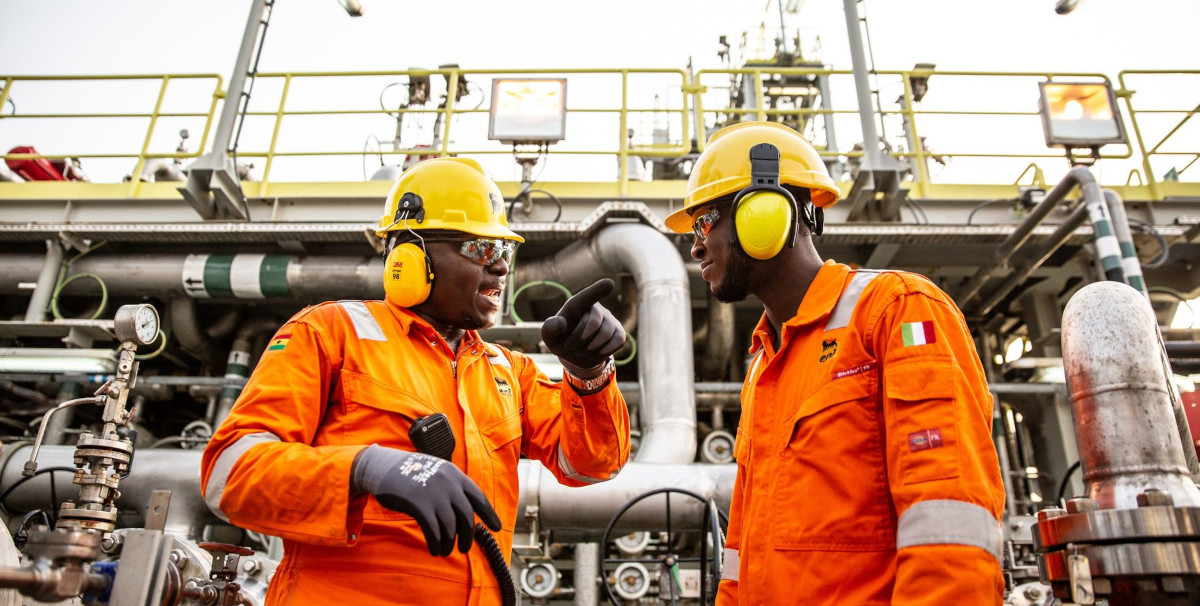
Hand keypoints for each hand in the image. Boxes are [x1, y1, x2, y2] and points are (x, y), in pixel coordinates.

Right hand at [351, 445, 501, 555]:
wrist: (383, 466)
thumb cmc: (410, 473)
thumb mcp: (436, 472)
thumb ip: (451, 487)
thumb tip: (466, 513)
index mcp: (455, 475)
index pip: (478, 497)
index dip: (489, 514)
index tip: (498, 528)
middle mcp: (448, 483)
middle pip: (466, 516)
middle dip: (467, 536)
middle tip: (464, 549)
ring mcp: (434, 493)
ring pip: (450, 526)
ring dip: (449, 543)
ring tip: (445, 551)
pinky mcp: (419, 504)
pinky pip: (433, 530)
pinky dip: (436, 543)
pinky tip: (434, 549)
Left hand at [541, 278, 626, 376]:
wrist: (576, 354)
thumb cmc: (561, 340)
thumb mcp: (550, 336)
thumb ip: (549, 328)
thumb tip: (561, 323)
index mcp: (578, 304)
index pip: (587, 296)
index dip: (598, 290)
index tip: (610, 284)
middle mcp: (597, 308)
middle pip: (594, 322)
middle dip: (579, 339)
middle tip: (569, 347)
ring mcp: (610, 320)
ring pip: (605, 334)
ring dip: (589, 349)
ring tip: (579, 351)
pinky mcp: (619, 333)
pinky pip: (617, 341)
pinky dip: (602, 352)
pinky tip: (593, 353)